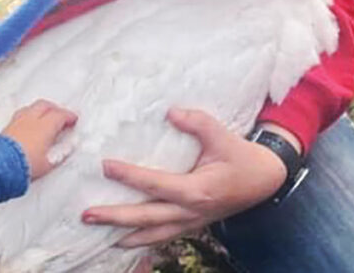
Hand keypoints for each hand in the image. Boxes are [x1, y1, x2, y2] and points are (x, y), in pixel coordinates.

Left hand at [2, 99, 77, 179]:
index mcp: (45, 126)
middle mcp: (32, 119)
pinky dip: (28, 116)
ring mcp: (18, 121)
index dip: (68, 116)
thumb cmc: (26, 164)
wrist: (1, 165)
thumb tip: (65, 151)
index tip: (73, 119)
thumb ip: (59, 156)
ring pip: (31, 107)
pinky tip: (27, 123)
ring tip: (43, 116)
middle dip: (55, 108)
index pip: (60, 115)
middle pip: (45, 105)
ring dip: (40, 110)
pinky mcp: (7, 126)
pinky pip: (20, 114)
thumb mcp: (48, 164)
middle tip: (60, 115)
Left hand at [81, 108, 286, 247]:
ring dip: (125, 235)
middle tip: (86, 215)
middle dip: (115, 217)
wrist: (266, 181)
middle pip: (147, 218)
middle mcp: (191, 212)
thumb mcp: (223, 136)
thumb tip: (171, 112)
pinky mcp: (192, 225)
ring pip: (153, 234)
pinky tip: (124, 240)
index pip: (156, 184)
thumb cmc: (242, 157)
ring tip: (98, 234)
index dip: (129, 176)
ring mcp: (191, 223)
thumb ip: (198, 122)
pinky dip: (142, 240)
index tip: (105, 166)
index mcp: (198, 191)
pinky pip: (163, 237)